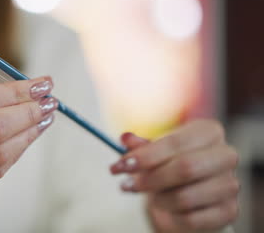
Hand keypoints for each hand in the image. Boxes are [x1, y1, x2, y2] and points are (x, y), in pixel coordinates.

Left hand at [110, 120, 238, 232]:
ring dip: (158, 200)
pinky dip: (171, 216)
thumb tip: (126, 138)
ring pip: (185, 197)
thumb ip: (141, 146)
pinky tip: (167, 210)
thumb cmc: (171, 165)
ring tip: (151, 197)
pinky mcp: (229, 211)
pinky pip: (191, 219)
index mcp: (208, 131)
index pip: (175, 142)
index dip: (145, 156)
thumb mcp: (155, 152)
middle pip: (185, 168)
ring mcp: (230, 184)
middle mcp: (226, 155)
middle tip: (125, 186)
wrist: (192, 195)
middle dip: (150, 179)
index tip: (120, 166)